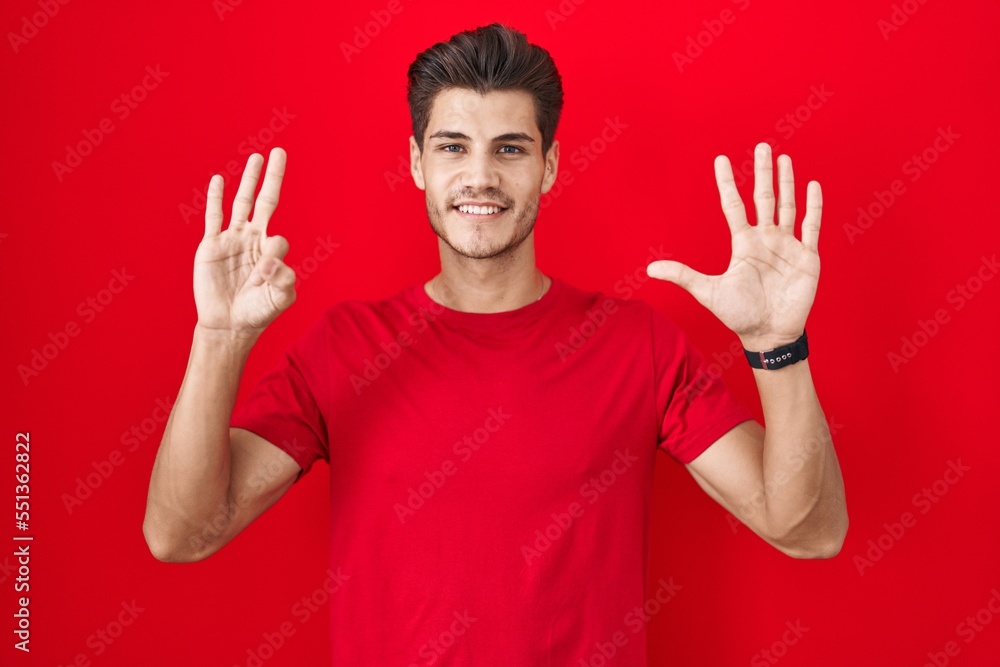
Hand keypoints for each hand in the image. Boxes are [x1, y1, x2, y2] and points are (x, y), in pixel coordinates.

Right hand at [194, 147, 295, 338]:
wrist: (229, 324)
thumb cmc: (258, 312)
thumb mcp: (280, 298)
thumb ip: (284, 279)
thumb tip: (272, 259)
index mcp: (271, 250)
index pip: (278, 240)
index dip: (273, 259)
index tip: (264, 277)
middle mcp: (253, 238)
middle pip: (265, 200)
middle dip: (273, 177)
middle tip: (279, 152)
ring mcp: (232, 239)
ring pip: (241, 202)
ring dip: (248, 180)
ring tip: (256, 159)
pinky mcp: (211, 245)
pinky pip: (213, 217)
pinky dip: (215, 198)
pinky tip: (218, 180)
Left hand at [647, 143, 820, 350]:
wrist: (769, 334)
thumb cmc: (739, 314)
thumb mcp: (708, 292)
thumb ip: (683, 276)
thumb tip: (649, 269)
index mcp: (742, 244)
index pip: (734, 206)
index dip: (727, 183)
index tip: (720, 160)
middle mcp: (765, 239)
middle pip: (764, 198)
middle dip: (763, 173)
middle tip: (762, 146)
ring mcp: (786, 246)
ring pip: (787, 206)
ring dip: (787, 183)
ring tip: (784, 159)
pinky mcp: (807, 257)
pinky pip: (811, 226)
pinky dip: (813, 207)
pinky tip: (812, 185)